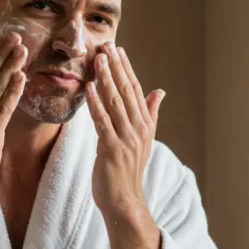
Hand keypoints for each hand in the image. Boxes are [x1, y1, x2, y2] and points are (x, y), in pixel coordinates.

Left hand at [86, 42, 165, 218]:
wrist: (124, 201)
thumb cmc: (128, 171)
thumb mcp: (143, 140)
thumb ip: (150, 114)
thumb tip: (160, 91)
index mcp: (145, 125)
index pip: (136, 90)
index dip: (126, 68)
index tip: (118, 49)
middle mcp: (139, 129)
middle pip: (126, 92)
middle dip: (115, 67)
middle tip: (106, 46)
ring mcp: (127, 139)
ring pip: (115, 102)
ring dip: (105, 79)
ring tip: (97, 59)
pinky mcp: (112, 149)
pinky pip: (102, 122)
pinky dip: (95, 104)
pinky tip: (88, 88)